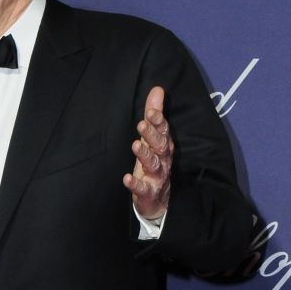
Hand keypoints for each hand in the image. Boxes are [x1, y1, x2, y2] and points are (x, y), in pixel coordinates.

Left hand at [123, 85, 173, 219]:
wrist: (158, 200)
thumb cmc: (154, 164)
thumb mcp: (152, 139)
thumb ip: (155, 114)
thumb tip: (157, 89)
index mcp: (163, 145)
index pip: (163, 130)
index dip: (158, 121)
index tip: (151, 111)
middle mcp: (163, 159)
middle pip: (160, 145)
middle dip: (152, 135)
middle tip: (142, 124)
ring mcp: (157, 176)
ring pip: (153, 164)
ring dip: (145, 155)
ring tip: (135, 145)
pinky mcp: (149, 192)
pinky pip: (143, 188)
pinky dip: (135, 184)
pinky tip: (126, 179)